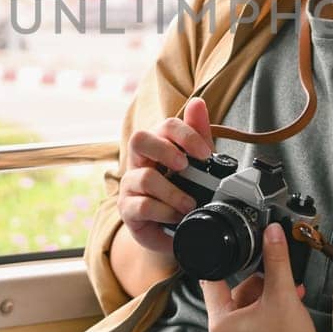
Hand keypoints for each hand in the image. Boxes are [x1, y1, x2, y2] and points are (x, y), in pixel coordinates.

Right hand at [117, 97, 214, 257]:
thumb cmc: (180, 191)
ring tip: (189, 204)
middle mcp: (139, 161)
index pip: (165, 126)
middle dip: (165, 150)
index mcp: (157, 145)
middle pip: (139, 139)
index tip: (205, 154)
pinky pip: (143, 206)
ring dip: (173, 192)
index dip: (186, 135)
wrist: (171, 229)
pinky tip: (177, 217)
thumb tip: (197, 103)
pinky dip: (165, 212)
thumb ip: (198, 134)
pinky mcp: (127, 209)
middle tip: (184, 167)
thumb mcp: (196, 164)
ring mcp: (130, 185)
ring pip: (145, 178)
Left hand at [202, 223, 325, 331]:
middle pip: (235, 297)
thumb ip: (276, 260)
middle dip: (260, 287)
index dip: (226, 264)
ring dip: (267, 302)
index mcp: (220, 324)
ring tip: (290, 299)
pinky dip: (267, 321)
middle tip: (281, 284)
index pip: (212, 282)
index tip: (237, 254)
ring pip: (245, 313)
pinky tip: (287, 317)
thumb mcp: (283, 295)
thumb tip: (272, 232)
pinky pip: (251, 331)